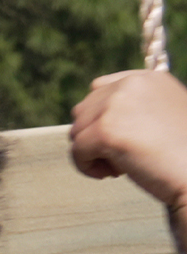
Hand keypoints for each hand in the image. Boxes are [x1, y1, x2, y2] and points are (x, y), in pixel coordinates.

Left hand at [70, 65, 186, 212]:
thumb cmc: (183, 154)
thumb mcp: (162, 117)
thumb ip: (132, 108)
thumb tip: (87, 118)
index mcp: (148, 78)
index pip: (99, 88)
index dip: (101, 117)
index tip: (122, 138)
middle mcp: (131, 84)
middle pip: (83, 111)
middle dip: (95, 137)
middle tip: (125, 156)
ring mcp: (117, 105)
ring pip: (76, 131)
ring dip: (92, 153)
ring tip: (122, 166)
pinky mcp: (106, 130)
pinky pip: (76, 150)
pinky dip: (88, 167)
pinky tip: (113, 174)